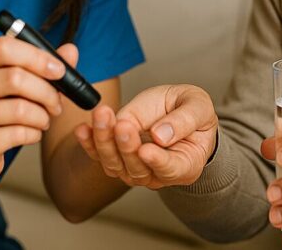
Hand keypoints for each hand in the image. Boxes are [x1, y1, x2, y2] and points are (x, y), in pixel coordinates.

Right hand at [0, 35, 76, 182]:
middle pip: (15, 78)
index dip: (37, 57)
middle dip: (46, 91)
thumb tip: (70, 50)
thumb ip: (43, 65)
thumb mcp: (15, 83)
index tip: (59, 70)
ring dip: (42, 116)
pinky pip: (18, 133)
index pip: (4, 48)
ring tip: (44, 120)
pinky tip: (31, 133)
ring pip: (20, 109)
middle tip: (57, 103)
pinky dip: (34, 133)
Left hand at [74, 84, 217, 189]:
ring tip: (102, 115)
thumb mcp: (199, 108)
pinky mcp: (117, 154)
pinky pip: (100, 154)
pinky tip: (83, 130)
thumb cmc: (193, 113)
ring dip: (104, 141)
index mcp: (186, 164)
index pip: (170, 168)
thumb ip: (184, 121)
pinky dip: (89, 143)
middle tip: (123, 124)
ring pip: (115, 163)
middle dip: (127, 146)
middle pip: (138, 169)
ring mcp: (135, 167)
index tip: (146, 150)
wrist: (179, 112)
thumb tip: (160, 135)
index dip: (157, 161)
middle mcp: (158, 172)